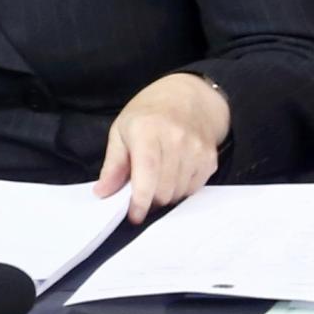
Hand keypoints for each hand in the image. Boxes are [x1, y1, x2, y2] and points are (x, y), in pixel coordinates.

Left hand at [93, 73, 230, 223]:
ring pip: (179, 193)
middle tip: (139, 197)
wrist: (189, 97)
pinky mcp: (210, 159)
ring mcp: (197, 150)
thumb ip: (113, 164)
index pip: (146, 175)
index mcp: (147, 132)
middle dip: (150, 201)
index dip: (140, 201)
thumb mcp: (121, 131)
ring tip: (154, 184)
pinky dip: (181, 190)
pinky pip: (194, 188)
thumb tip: (102, 192)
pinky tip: (171, 177)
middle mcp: (176, 141)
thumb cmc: (147, 114)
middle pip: (164, 190)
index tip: (133, 216)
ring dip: (165, 197)